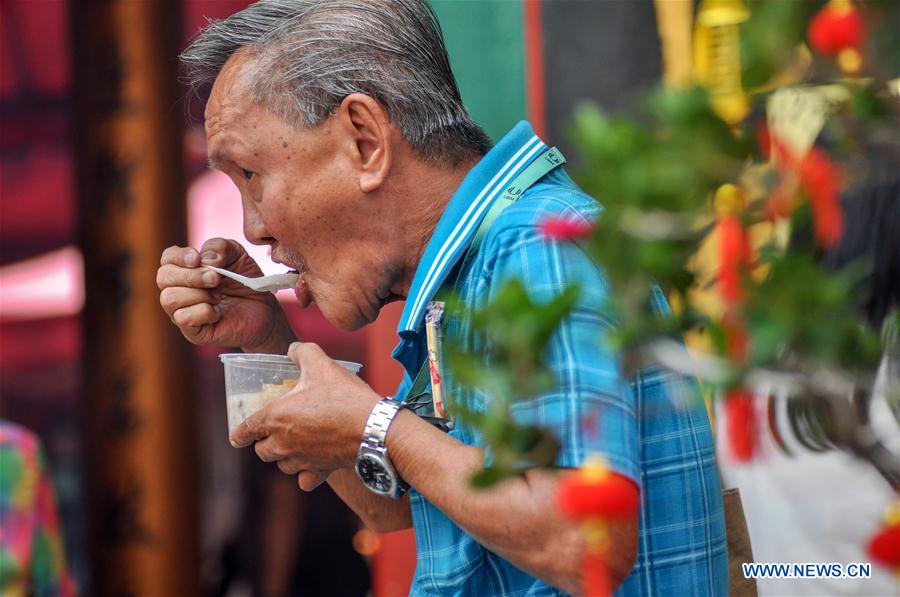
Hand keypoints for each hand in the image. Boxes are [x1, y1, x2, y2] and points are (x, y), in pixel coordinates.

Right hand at [157, 238, 295, 351]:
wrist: (265, 310)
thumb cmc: (246, 282)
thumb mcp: (238, 255)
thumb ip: (220, 247)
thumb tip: (205, 259)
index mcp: (186, 269)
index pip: (167, 258)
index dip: (179, 256)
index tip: (197, 259)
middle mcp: (179, 290)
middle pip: (163, 277)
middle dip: (190, 276)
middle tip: (216, 279)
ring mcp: (183, 311)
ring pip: (170, 298)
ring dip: (199, 294)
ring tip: (219, 297)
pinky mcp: (193, 331)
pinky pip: (183, 318)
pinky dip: (203, 312)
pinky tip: (217, 312)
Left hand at [231, 342, 380, 485]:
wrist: (373, 427)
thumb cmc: (344, 396)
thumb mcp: (322, 364)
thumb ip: (302, 352)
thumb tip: (292, 349)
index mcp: (275, 417)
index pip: (244, 430)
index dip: (239, 433)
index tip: (237, 436)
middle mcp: (283, 443)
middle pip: (262, 451)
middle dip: (264, 442)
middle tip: (275, 432)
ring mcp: (301, 459)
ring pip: (282, 465)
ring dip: (284, 457)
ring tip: (295, 444)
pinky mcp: (320, 471)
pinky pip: (304, 480)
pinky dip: (305, 475)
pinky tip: (311, 466)